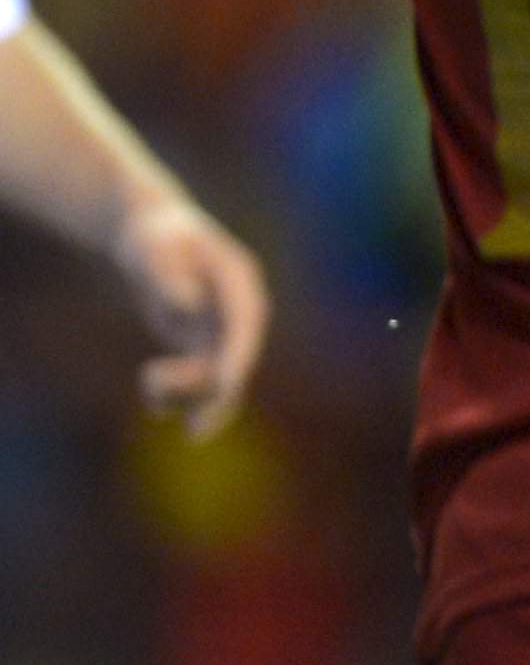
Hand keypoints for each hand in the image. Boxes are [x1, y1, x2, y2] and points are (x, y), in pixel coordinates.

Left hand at [113, 197, 268, 439]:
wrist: (152, 231)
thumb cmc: (155, 237)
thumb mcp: (155, 251)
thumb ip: (169, 276)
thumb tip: (187, 307)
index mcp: (240, 284)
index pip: (244, 329)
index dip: (237, 360)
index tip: (226, 387)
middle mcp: (240, 311)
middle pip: (237, 362)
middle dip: (216, 396)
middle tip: (195, 433)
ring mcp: (223, 328)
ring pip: (216, 377)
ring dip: (186, 392)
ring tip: (150, 380)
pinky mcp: (204, 341)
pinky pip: (198, 379)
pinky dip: (177, 394)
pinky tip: (156, 402)